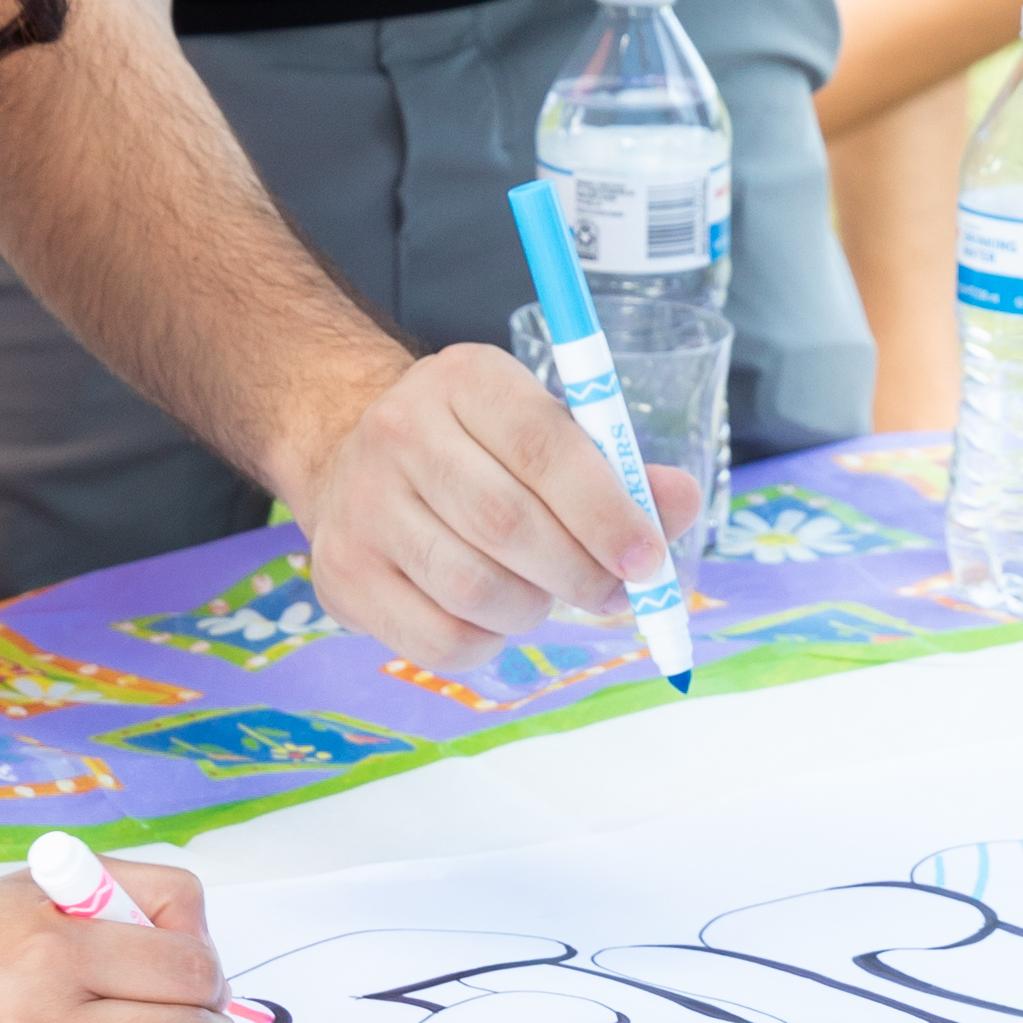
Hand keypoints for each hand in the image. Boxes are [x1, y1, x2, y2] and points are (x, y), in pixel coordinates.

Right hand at [295, 344, 691, 670]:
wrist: (353, 461)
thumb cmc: (477, 452)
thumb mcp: (545, 431)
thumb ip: (618, 469)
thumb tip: (679, 503)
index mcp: (464, 379)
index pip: (544, 446)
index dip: (605, 510)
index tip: (647, 557)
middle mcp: (400, 431)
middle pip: (507, 523)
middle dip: (580, 573)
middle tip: (613, 593)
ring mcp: (361, 505)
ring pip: (474, 588)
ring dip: (533, 608)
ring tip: (542, 593)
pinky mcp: (343, 574)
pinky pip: (439, 639)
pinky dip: (488, 643)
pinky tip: (492, 616)